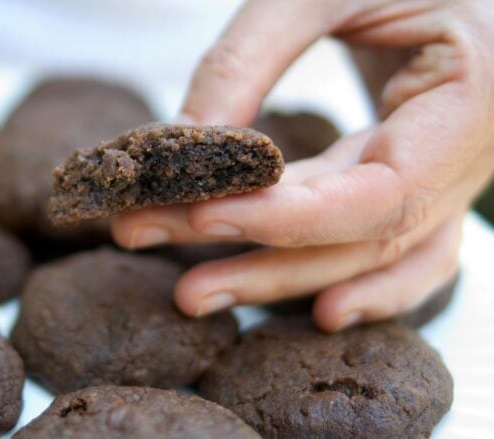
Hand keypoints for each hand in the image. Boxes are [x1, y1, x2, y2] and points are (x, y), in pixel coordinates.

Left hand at [112, 0, 493, 330]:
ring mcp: (453, 172)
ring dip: (282, 281)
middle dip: (257, 259)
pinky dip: (357, 282)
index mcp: (471, 97)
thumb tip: (178, 148)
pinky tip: (312, 309)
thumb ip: (247, 60)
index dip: (288, 218)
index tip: (198, 215)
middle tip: (160, 262)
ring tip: (195, 294)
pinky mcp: (422, 176)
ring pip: (372, 255)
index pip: (381, 192)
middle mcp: (472, 151)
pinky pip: (398, 248)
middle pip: (361, 237)